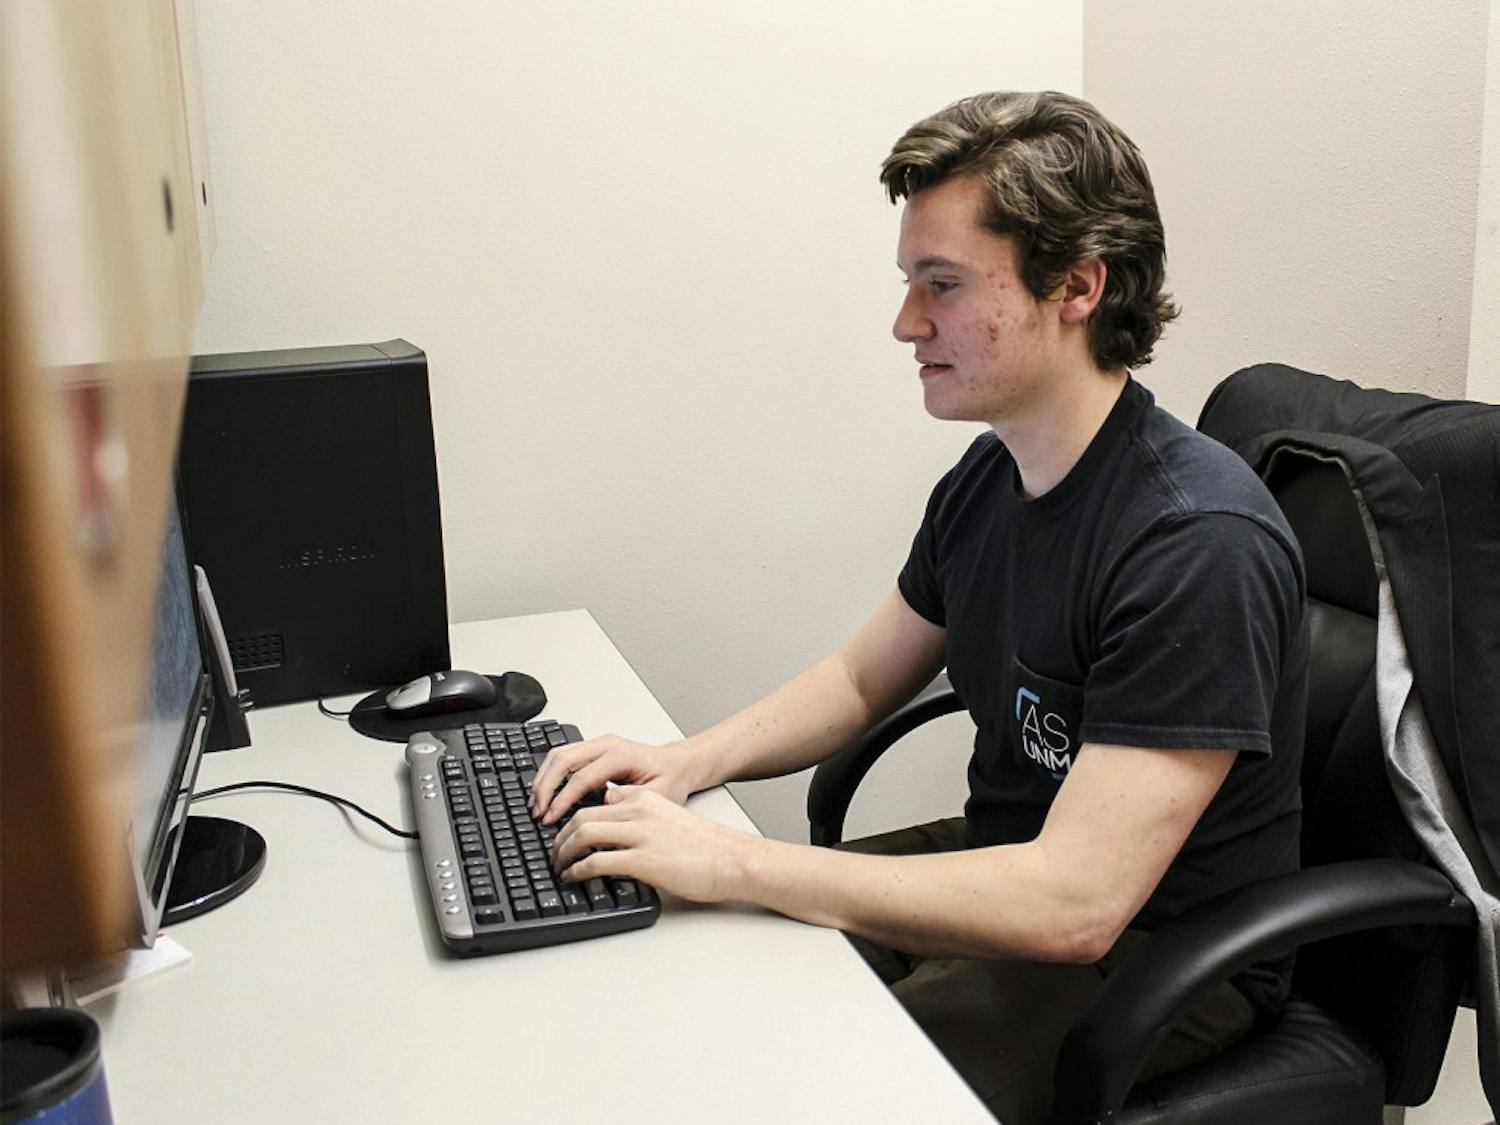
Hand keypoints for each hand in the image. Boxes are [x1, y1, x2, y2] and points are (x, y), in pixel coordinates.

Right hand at [529, 734, 701, 824]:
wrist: (678, 764)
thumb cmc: (670, 779)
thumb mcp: (660, 794)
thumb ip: (633, 798)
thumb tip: (606, 802)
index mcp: (620, 755)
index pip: (581, 777)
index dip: (562, 799)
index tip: (550, 818)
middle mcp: (606, 744)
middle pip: (562, 759)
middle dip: (544, 787)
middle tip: (536, 812)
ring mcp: (598, 744)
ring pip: (559, 754)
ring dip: (543, 778)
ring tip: (535, 804)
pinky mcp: (594, 749)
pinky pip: (564, 756)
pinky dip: (550, 773)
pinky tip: (545, 792)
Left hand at [551, 786, 755, 902]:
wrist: (732, 859)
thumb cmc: (705, 845)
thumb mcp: (667, 814)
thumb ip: (637, 808)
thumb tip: (609, 803)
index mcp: (644, 799)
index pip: (592, 803)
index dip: (568, 821)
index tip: (561, 837)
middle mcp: (638, 811)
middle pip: (581, 817)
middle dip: (559, 839)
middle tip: (553, 855)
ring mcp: (640, 835)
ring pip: (583, 835)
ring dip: (563, 854)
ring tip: (559, 868)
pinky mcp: (643, 861)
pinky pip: (597, 862)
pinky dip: (577, 871)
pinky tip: (574, 878)